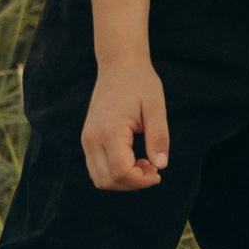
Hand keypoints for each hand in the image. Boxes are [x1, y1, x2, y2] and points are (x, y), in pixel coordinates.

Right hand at [82, 55, 170, 190]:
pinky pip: (96, 168)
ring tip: (144, 165)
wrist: (119, 64)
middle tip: (153, 170)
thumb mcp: (156, 107)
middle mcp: (92, 139)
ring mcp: (87, 139)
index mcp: (110, 132)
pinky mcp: (87, 139)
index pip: (121, 172)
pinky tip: (133, 159)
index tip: (158, 173)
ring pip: (99, 178)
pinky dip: (113, 172)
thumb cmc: (140, 82)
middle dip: (132, 183)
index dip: (141, 181)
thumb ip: (159, 137)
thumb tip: (161, 165)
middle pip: (107, 180)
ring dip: (122, 180)